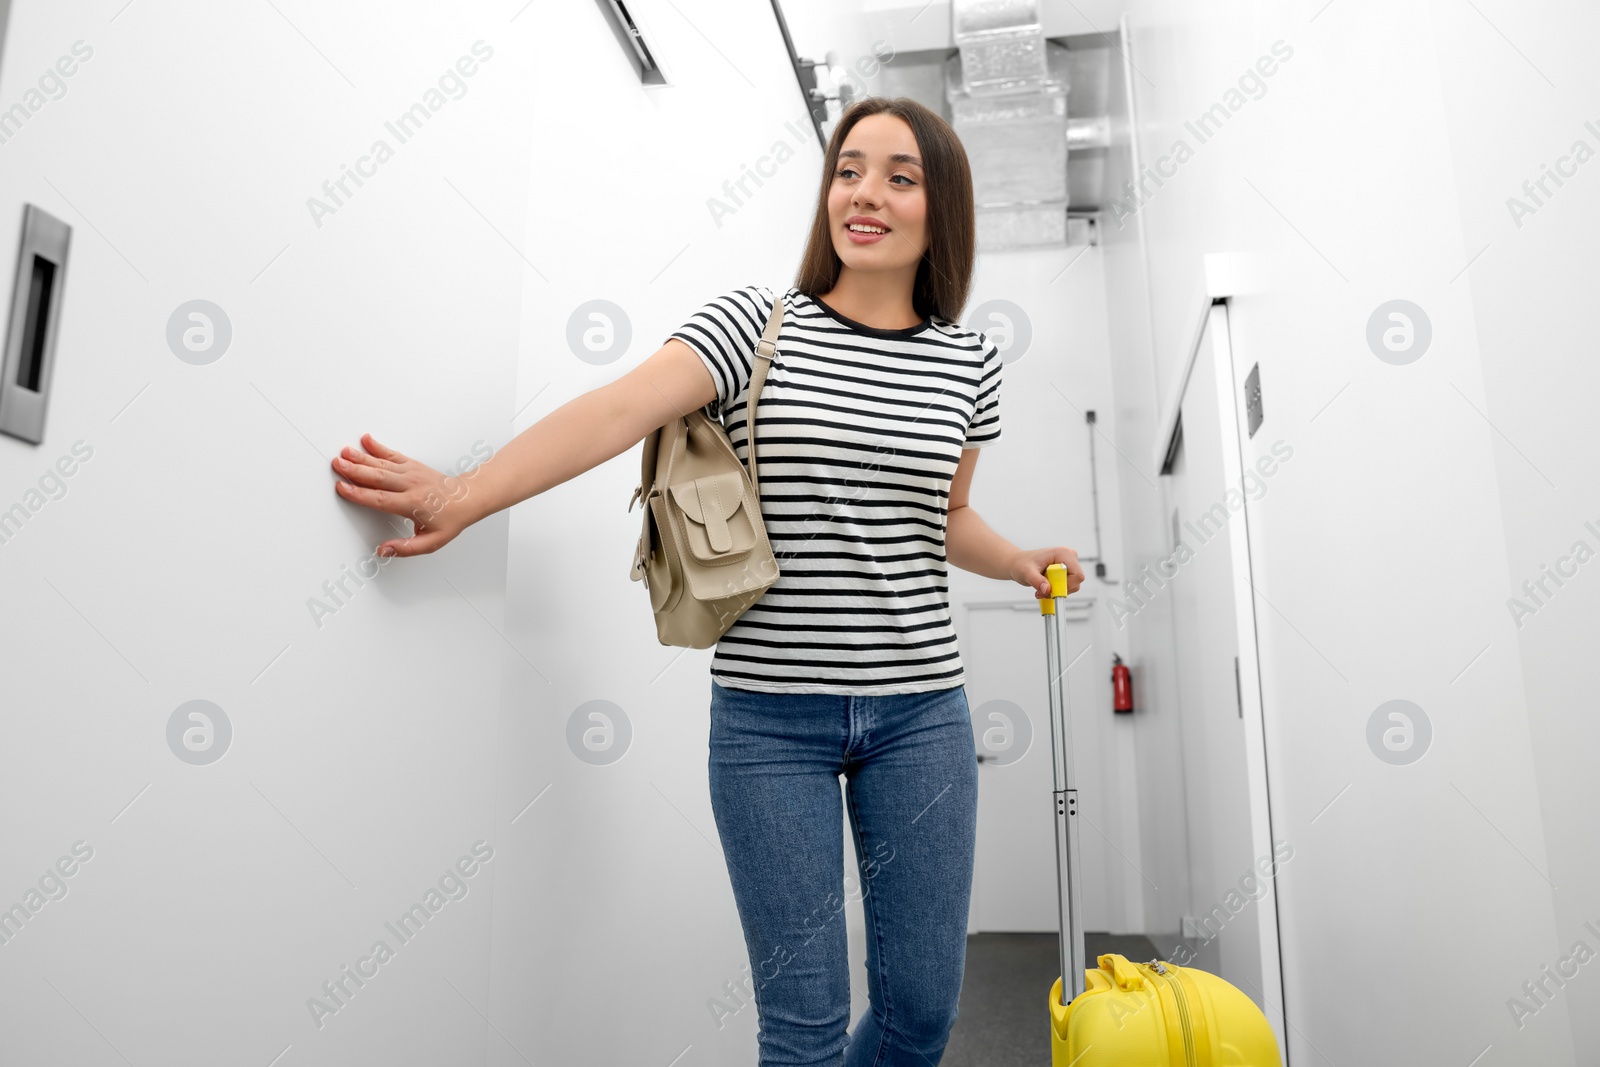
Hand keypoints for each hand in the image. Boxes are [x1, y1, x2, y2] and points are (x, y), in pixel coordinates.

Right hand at [331, 433, 474, 556]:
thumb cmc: (450, 519)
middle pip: (378, 477)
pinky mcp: (413, 465)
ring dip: (362, 457)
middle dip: (355, 470)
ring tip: (344, 452)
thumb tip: (383, 550)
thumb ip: (406, 548)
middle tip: (336, 464)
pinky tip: (367, 440)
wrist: (468, 498)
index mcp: (412, 504)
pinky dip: (379, 447)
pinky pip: (394, 454)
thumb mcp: (431, 542)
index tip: (342, 488)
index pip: (380, 499)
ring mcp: (412, 472)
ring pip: (383, 464)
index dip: (359, 494)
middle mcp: (411, 485)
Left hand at [1008, 546, 1084, 598]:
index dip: (1067, 586)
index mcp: (1063, 553)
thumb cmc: (1022, 564)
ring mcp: (1069, 564)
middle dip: (1060, 589)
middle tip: (1043, 590)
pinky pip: (1068, 586)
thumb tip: (1047, 590)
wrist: (1018, 563)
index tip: (1052, 590)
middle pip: (1076, 581)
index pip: (1077, 575)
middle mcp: (1069, 557)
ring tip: (1042, 588)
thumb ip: (1037, 581)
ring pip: (1072, 585)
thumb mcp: (1026, 573)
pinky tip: (1045, 586)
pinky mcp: (1066, 571)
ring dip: (1057, 591)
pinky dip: (1057, 590)